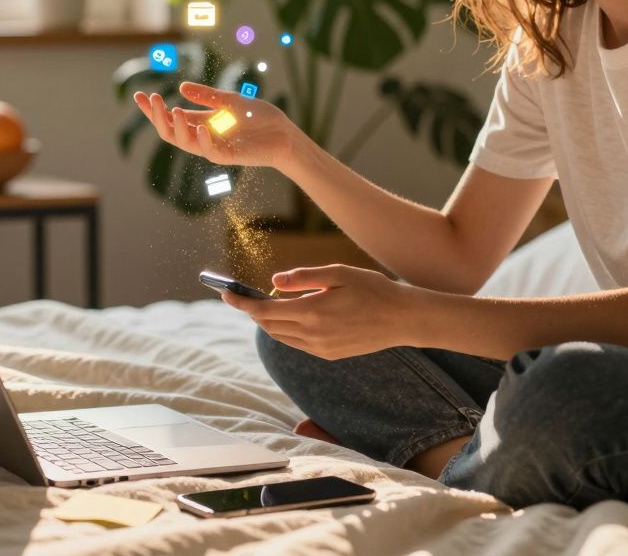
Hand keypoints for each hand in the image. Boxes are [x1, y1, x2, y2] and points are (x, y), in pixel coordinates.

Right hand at [132, 82, 301, 169]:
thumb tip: (180, 89)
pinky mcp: (230, 156)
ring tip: (173, 110)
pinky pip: (211, 152)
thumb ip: (207, 96)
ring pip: (186, 143)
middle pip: (171, 131)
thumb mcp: (230, 100)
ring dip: (177, 128)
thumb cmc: (260, 118)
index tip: (138, 95)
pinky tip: (200, 127)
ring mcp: (215, 147)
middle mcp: (204, 137)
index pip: (172, 117)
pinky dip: (204, 140)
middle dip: (157, 117)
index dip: (154, 109)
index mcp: (202, 123)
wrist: (285, 134)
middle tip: (149, 99)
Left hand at [220, 264, 419, 359]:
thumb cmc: (373, 289)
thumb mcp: (339, 273)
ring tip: (266, 304)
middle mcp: (312, 334)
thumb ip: (304, 277)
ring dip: (268, 321)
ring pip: (280, 336)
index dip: (241, 302)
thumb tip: (274, 281)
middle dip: (253, 310)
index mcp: (312, 312)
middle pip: (268, 325)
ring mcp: (320, 348)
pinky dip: (285, 331)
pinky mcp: (328, 354)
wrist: (402, 319)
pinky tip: (291, 317)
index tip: (225, 294)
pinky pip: (296, 344)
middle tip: (244, 295)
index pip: (264, 310)